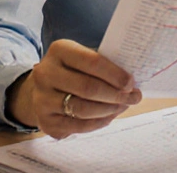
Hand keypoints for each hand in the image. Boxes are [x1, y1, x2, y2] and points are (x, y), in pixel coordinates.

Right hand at [6, 39, 141, 138]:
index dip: (115, 74)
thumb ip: (103, 66)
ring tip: (123, 106)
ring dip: (109, 110)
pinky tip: (109, 116)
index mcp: (59, 50)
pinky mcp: (45, 121)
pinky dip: (98, 122)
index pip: (92, 62)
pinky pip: (78, 126)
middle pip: (88, 88)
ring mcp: (42, 99)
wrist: (43, 88)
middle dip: (116, 95)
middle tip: (133, 97)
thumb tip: (131, 83)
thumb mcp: (82, 58)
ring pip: (83, 109)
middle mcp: (45, 73)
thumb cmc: (72, 70)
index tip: (132, 82)